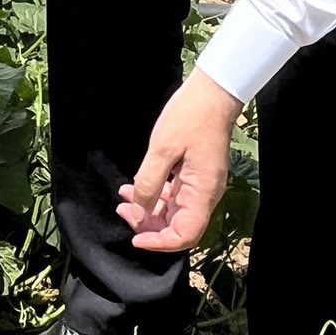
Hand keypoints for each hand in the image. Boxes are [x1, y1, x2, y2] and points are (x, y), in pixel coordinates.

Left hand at [117, 71, 243, 252]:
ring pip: (174, 212)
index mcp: (202, 193)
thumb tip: (138, 214)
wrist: (212, 92)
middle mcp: (205, 194)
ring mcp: (201, 185)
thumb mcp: (162, 149)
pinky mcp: (196, 175)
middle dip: (148, 225)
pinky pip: (176, 196)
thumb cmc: (189, 116)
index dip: (158, 242)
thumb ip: (148, 185)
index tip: (135, 237)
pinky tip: (136, 185)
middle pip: (177, 226)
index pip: (184, 236)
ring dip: (148, 209)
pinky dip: (156, 195)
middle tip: (122, 210)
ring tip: (123, 196)